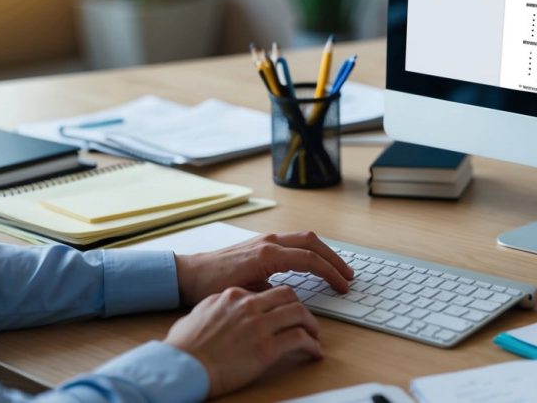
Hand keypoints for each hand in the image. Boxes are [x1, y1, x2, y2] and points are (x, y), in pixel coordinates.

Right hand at [165, 285, 321, 397]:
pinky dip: (311, 345)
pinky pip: (299, 339)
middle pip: (289, 295)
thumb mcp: (202, 312)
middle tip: (306, 318)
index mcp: (235, 295)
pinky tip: (313, 352)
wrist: (181, 365)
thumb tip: (226, 308)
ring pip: (299, 312)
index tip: (286, 309)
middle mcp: (249, 305)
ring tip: (314, 335)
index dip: (281, 300)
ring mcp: (259, 324)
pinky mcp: (266, 347)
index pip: (268, 290)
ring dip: (311, 324)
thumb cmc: (186, 345)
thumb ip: (221, 304)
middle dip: (301, 306)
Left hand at [174, 231, 353, 306]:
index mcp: (267, 255)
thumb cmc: (211, 285)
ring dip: (323, 251)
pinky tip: (312, 263)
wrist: (187, 273)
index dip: (330, 273)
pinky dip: (309, 250)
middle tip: (348, 275)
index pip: (310, 260)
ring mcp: (265, 239)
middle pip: (312, 243)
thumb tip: (292, 298)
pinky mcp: (260, 243)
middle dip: (334, 258)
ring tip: (336, 268)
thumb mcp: (244, 294)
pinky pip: (293, 241)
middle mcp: (269, 242)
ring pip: (304, 238)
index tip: (343, 286)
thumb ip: (271, 293)